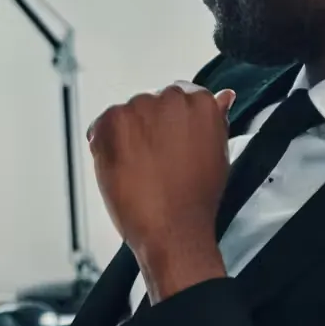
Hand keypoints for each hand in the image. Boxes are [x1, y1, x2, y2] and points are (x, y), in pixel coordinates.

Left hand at [88, 84, 235, 299]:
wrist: (172, 229)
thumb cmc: (194, 200)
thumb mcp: (217, 154)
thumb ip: (215, 120)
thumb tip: (223, 97)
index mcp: (202, 103)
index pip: (181, 96)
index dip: (171, 125)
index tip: (169, 143)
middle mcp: (171, 98)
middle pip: (152, 104)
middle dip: (149, 128)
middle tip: (154, 162)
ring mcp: (141, 108)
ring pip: (127, 114)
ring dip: (127, 136)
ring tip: (139, 169)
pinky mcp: (113, 122)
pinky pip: (101, 125)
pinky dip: (104, 144)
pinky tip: (121, 167)